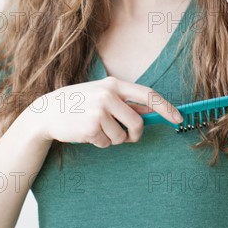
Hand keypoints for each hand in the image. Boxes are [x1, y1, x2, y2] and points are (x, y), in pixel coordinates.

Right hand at [32, 77, 182, 147]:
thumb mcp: (103, 94)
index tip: (178, 118)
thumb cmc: (80, 103)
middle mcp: (108, 94)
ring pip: (122, 136)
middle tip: (126, 135)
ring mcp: (99, 110)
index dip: (165, 107)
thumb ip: (125, 101)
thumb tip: (152, 110)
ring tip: (97, 128)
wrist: (49, 111)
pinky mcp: (91, 126)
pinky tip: (87, 132)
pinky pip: (107, 143)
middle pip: (138, 122)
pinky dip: (100, 143)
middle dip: (135, 134)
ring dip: (113, 138)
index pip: (148, 94)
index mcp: (114, 84)